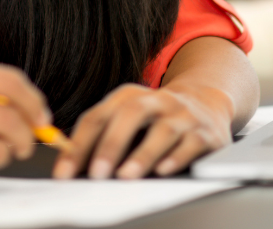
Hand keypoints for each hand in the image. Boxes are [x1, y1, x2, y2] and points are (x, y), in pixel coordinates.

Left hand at [54, 83, 232, 179]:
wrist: (207, 100)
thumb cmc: (158, 116)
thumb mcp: (130, 117)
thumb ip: (104, 135)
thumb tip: (73, 166)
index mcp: (131, 96)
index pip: (99, 116)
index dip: (79, 144)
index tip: (64, 172)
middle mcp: (158, 100)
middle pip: (131, 114)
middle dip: (111, 144)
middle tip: (96, 173)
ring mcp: (183, 115)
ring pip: (163, 131)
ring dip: (143, 154)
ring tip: (126, 176)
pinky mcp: (205, 132)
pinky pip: (191, 143)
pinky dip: (176, 158)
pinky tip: (163, 171)